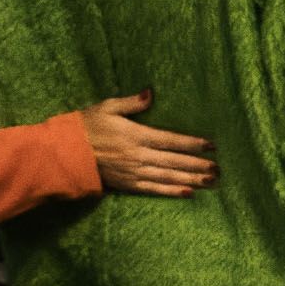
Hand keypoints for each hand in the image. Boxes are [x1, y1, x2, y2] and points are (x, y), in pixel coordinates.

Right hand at [80, 91, 216, 196]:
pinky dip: (171, 191)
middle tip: (219, 169)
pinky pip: (153, 189)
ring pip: (168, 177)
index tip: (211, 145)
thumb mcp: (107, 108)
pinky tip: (188, 192)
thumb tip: (150, 93)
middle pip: (174, 162)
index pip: (171, 140)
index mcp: (135, 135)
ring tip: (210, 181)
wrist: (65, 153)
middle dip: (198, 165)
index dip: (192, 143)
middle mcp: (138, 156)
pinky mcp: (127, 184)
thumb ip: (131, 103)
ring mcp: (133, 172)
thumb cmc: (86, 126)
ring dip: (191, 179)